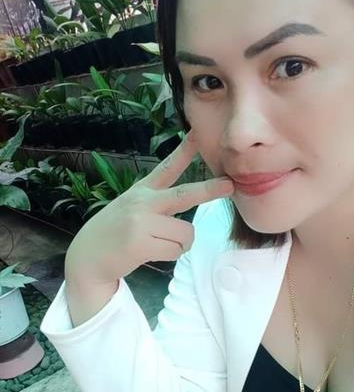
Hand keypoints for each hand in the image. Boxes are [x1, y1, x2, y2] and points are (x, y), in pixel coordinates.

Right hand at [64, 132, 233, 285]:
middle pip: (184, 195)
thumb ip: (157, 203)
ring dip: (180, 243)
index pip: (167, 167)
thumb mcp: (132, 207)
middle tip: (229, 185)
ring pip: (186, 233)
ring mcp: (140, 222)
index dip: (184, 151)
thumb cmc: (116, 232)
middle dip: (209, 190)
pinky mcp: (140, 244)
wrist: (87, 257)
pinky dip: (170, 255)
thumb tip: (188, 207)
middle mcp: (142, 202)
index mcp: (142, 191)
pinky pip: (176, 250)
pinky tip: (151, 253)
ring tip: (158, 244)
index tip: (197, 134)